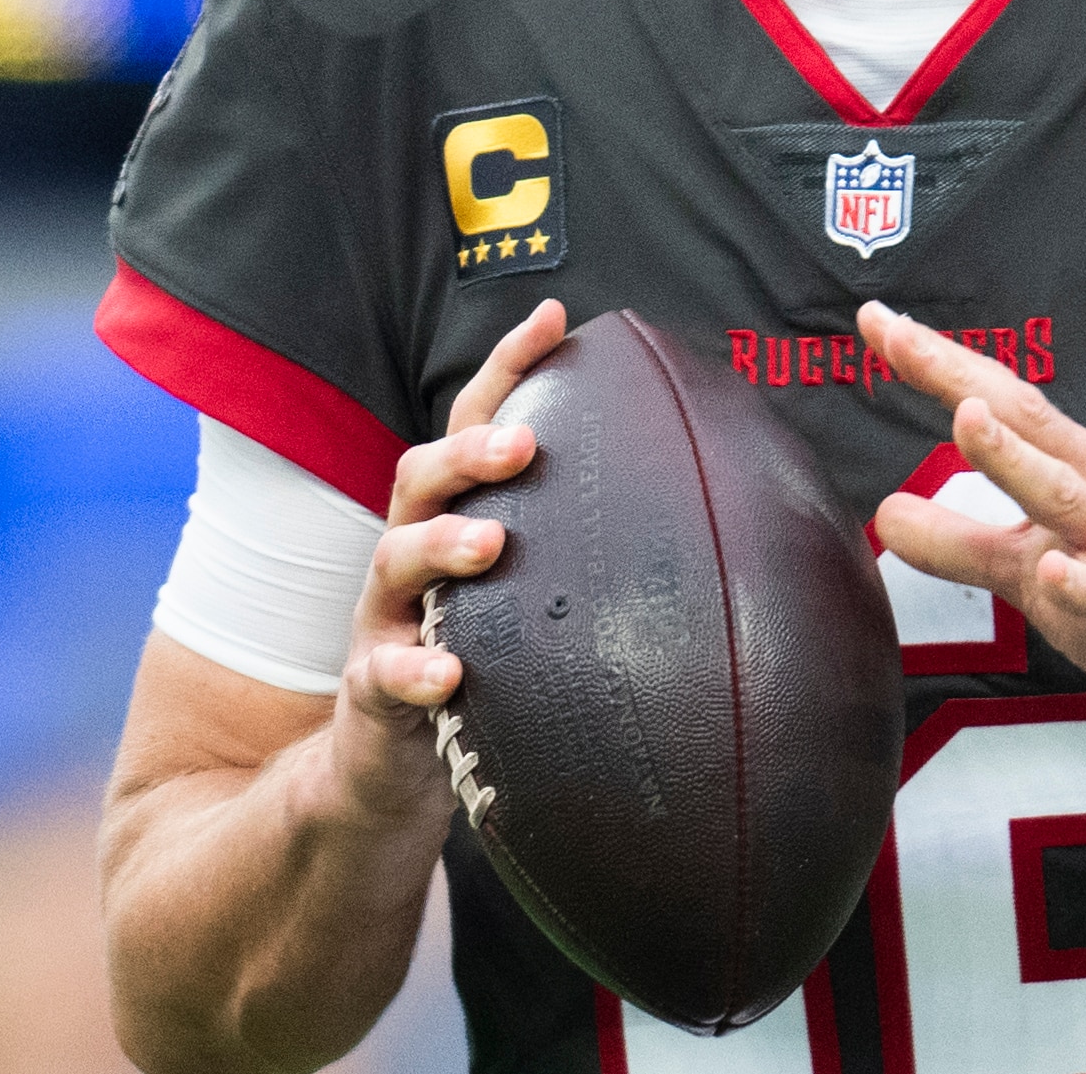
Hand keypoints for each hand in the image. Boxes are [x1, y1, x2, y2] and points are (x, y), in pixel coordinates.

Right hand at [331, 301, 566, 816]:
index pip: (474, 424)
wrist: (387, 767)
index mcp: (452, 517)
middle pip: (422, 476)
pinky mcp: (373, 690)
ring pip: (395, 560)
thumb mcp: (526, 595)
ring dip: (443, 545)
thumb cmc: (482, 662)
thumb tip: (712, 501)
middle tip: (523, 442)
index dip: (507, 367)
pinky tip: (451, 673)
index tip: (555, 318)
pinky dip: (416, 669)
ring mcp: (386, 619)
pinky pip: (386, 674)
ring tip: (492, 543)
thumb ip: (582, 545)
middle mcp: (409, 554)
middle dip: (469, 450)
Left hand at [860, 301, 1085, 762]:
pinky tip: (1049, 568)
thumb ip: (959, 543)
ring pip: (1064, 497)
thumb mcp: (1031, 569)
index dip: (940, 362)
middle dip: (962, 379)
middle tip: (899, 337)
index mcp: (1076, 471)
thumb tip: (885, 514)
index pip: (1001, 403)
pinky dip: (1079, 580)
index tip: (878, 322)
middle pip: (1027, 424)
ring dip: (1014, 457)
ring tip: (967, 420)